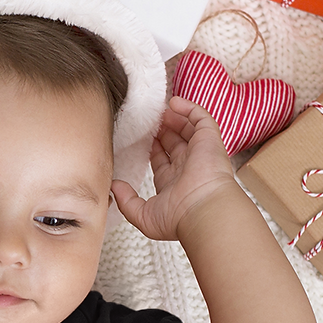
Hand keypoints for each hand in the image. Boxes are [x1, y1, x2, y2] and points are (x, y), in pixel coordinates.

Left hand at [111, 96, 236, 240]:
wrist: (203, 212)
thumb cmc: (177, 219)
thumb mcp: (142, 215)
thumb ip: (126, 200)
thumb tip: (113, 186)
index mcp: (174, 183)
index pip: (162, 160)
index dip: (153, 148)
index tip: (140, 139)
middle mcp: (188, 167)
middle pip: (174, 142)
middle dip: (162, 131)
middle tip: (148, 120)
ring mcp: (200, 152)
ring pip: (187, 128)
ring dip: (174, 118)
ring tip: (160, 110)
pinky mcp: (210, 139)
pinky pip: (201, 118)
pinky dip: (189, 108)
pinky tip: (174, 103)